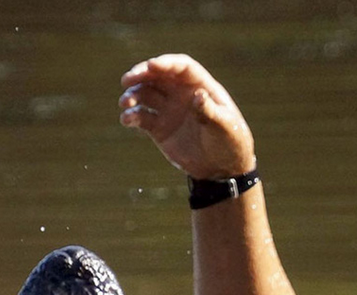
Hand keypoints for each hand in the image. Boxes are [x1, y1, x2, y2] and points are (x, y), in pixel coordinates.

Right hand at [119, 54, 255, 179]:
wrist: (222, 168)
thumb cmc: (230, 142)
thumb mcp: (225, 126)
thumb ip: (210, 111)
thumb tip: (198, 95)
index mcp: (201, 87)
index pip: (181, 67)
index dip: (166, 63)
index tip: (152, 65)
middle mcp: (181, 94)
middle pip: (158, 75)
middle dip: (140, 74)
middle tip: (126, 80)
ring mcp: (169, 110)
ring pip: (145, 94)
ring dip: (132, 95)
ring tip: (126, 103)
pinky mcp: (159, 128)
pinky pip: (140, 117)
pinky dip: (131, 116)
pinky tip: (127, 119)